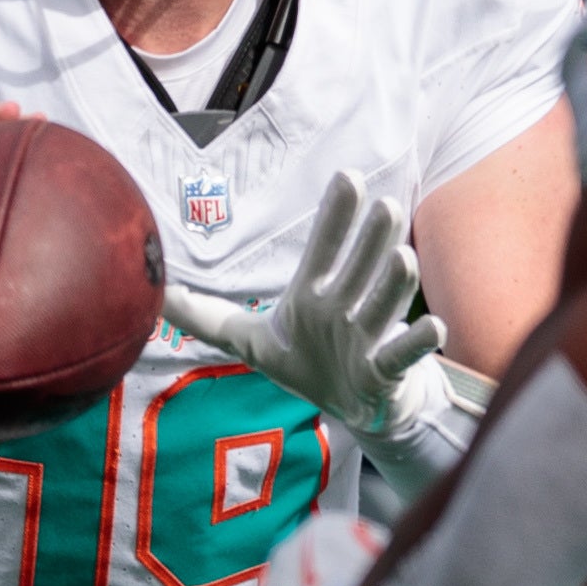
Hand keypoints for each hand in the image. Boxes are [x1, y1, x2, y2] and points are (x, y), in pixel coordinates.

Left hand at [166, 169, 453, 440]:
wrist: (356, 408)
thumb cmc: (310, 363)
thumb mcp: (251, 342)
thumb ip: (206, 318)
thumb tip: (153, 295)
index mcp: (316, 295)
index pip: (325, 249)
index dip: (336, 217)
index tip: (347, 177)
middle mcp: (346, 308)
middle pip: (359, 268)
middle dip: (371, 239)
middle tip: (383, 204)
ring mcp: (369, 339)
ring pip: (384, 305)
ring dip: (393, 283)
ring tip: (402, 256)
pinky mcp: (387, 373)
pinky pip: (404, 355)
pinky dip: (418, 342)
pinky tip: (432, 326)